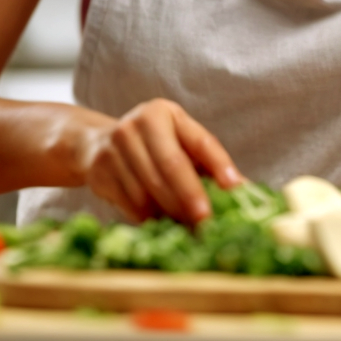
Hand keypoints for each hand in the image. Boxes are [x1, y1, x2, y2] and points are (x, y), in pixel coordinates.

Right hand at [78, 99, 242, 223]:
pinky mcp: (100, 171)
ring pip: (150, 190)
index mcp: (165, 113)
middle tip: (209, 223)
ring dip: (171, 213)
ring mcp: (115, 146)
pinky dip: (150, 218)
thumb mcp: (179, 143)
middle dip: (193, 198)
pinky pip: (131, 203)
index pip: (199, 140)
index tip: (234, 189)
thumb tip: (244, 192)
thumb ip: (209, 164)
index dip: (219, 165)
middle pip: (172, 166)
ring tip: (188, 227)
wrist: (96, 144)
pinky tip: (162, 223)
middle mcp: (138, 124)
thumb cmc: (152, 147)